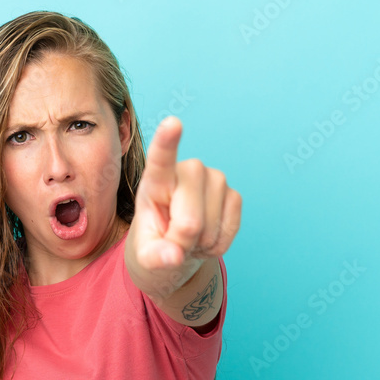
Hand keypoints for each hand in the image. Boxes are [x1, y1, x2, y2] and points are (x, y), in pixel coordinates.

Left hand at [129, 116, 241, 270]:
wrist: (177, 250)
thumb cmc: (155, 247)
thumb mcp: (145, 257)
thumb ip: (154, 257)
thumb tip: (173, 257)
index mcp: (155, 181)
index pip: (161, 159)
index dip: (167, 142)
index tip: (173, 123)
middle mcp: (188, 172)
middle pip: (190, 220)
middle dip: (183, 242)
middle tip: (174, 242)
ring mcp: (214, 180)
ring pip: (210, 226)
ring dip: (201, 242)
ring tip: (190, 237)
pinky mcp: (234, 195)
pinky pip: (230, 228)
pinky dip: (218, 244)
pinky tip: (206, 237)